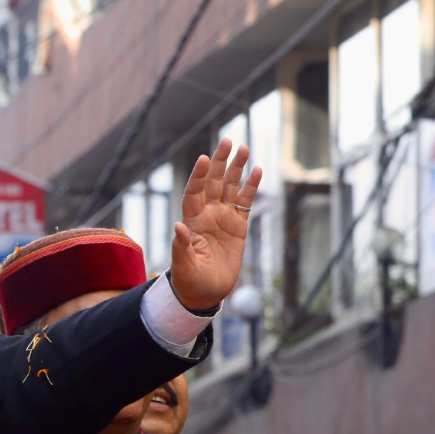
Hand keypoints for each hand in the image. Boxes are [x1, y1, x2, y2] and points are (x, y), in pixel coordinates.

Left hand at [168, 137, 261, 310]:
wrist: (206, 292)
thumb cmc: (189, 280)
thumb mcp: (183, 266)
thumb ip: (181, 246)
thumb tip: (178, 226)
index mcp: (192, 221)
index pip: (194, 192)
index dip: (198, 176)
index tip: (203, 159)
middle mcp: (207, 215)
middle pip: (212, 182)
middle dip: (219, 162)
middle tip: (227, 140)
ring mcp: (223, 219)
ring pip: (229, 187)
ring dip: (236, 169)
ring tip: (244, 148)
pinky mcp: (238, 226)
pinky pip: (245, 202)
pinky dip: (251, 187)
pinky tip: (257, 171)